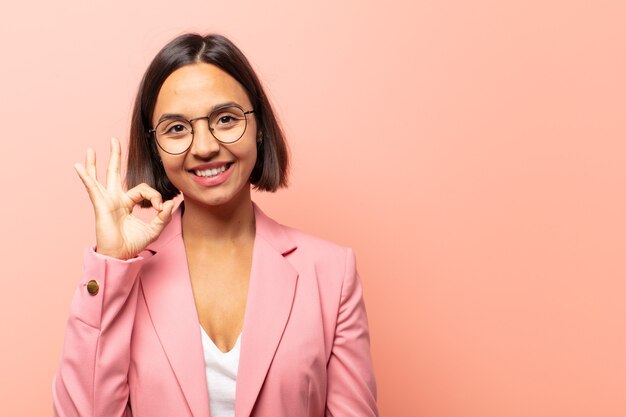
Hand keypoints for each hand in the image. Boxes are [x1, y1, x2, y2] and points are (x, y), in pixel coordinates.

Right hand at [74, 137, 174, 259]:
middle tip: (114, 139)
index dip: (155, 196)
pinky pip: (93, 188)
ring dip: (96, 162)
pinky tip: (78, 165)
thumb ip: (164, 217)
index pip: (144, 189)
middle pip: (115, 172)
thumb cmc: (134, 243)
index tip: (161, 208)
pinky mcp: (101, 205)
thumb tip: (170, 203)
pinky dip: (86, 176)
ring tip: (91, 148)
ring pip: (101, 177)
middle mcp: (116, 198)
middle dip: (115, 155)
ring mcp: (107, 200)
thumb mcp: (154, 229)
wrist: (120, 255)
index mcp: (128, 202)